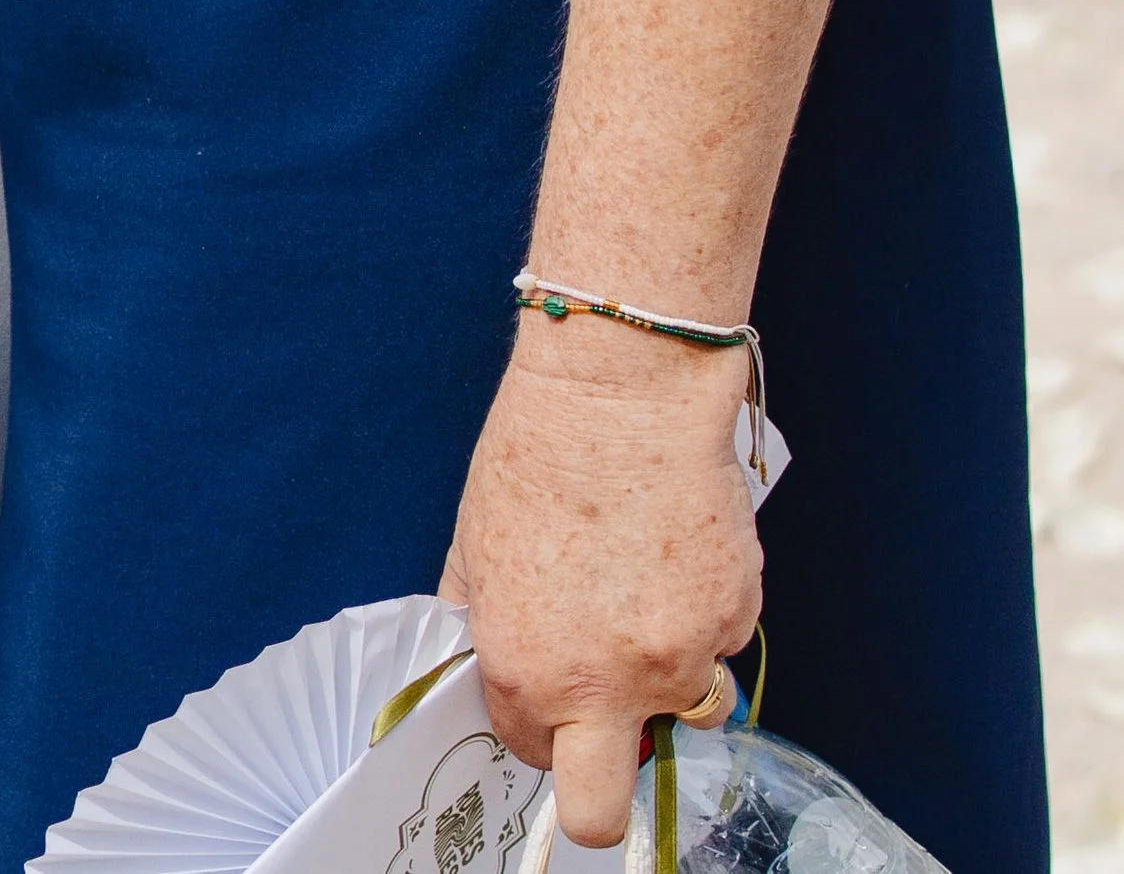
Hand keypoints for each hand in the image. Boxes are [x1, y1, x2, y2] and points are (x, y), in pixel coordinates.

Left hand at [442, 321, 761, 840]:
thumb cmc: (538, 453)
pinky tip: (678, 551)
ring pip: (687, 717)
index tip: (547, 690)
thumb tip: (480, 661)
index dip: (539, 722)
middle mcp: (603, 685)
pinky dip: (706, 615)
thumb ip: (479, 622)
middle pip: (599, 815)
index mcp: (525, 671)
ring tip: (650, 601)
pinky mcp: (733, 619)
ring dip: (671, 682)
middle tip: (605, 731)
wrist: (622, 391)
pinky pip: (722, 646)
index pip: (530, 751)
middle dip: (600, 787)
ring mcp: (678, 658)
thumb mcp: (473, 544)